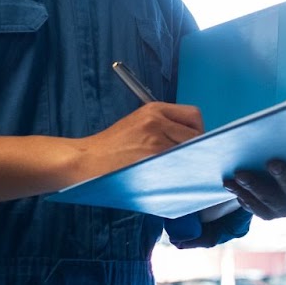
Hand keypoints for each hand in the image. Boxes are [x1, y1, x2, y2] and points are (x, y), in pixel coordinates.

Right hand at [83, 101, 203, 177]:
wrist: (88, 159)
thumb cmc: (113, 146)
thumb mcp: (139, 124)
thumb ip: (165, 126)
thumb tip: (194, 141)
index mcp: (155, 109)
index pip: (193, 116)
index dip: (197, 132)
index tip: (193, 144)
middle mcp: (157, 120)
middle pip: (196, 134)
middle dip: (196, 149)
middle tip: (186, 160)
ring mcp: (156, 140)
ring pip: (190, 151)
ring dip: (188, 161)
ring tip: (174, 168)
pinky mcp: (152, 157)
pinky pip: (178, 165)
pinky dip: (178, 171)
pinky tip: (169, 175)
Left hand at [224, 155, 285, 219]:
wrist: (274, 185)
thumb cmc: (285, 162)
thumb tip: (268, 132)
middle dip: (282, 176)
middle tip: (272, 163)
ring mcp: (285, 210)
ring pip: (270, 200)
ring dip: (254, 186)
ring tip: (240, 174)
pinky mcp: (269, 216)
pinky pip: (254, 207)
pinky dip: (241, 195)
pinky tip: (231, 184)